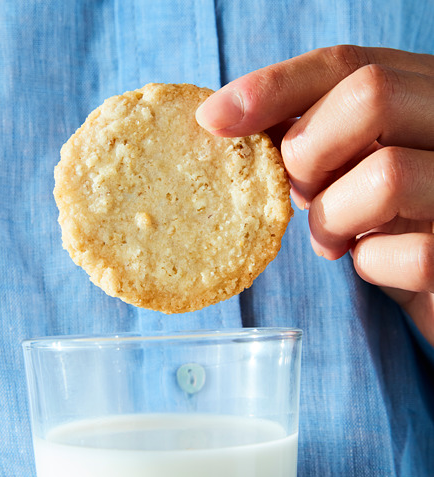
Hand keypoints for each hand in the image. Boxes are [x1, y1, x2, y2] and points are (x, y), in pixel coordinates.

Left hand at [196, 45, 433, 345]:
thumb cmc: (391, 213)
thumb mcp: (356, 160)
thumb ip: (315, 135)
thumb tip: (228, 120)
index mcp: (426, 92)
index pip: (347, 64)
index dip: (272, 87)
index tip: (212, 118)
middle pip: (370, 97)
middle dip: (307, 153)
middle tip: (300, 192)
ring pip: (385, 176)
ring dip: (331, 216)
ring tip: (331, 236)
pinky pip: (409, 254)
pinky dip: (371, 264)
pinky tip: (372, 261)